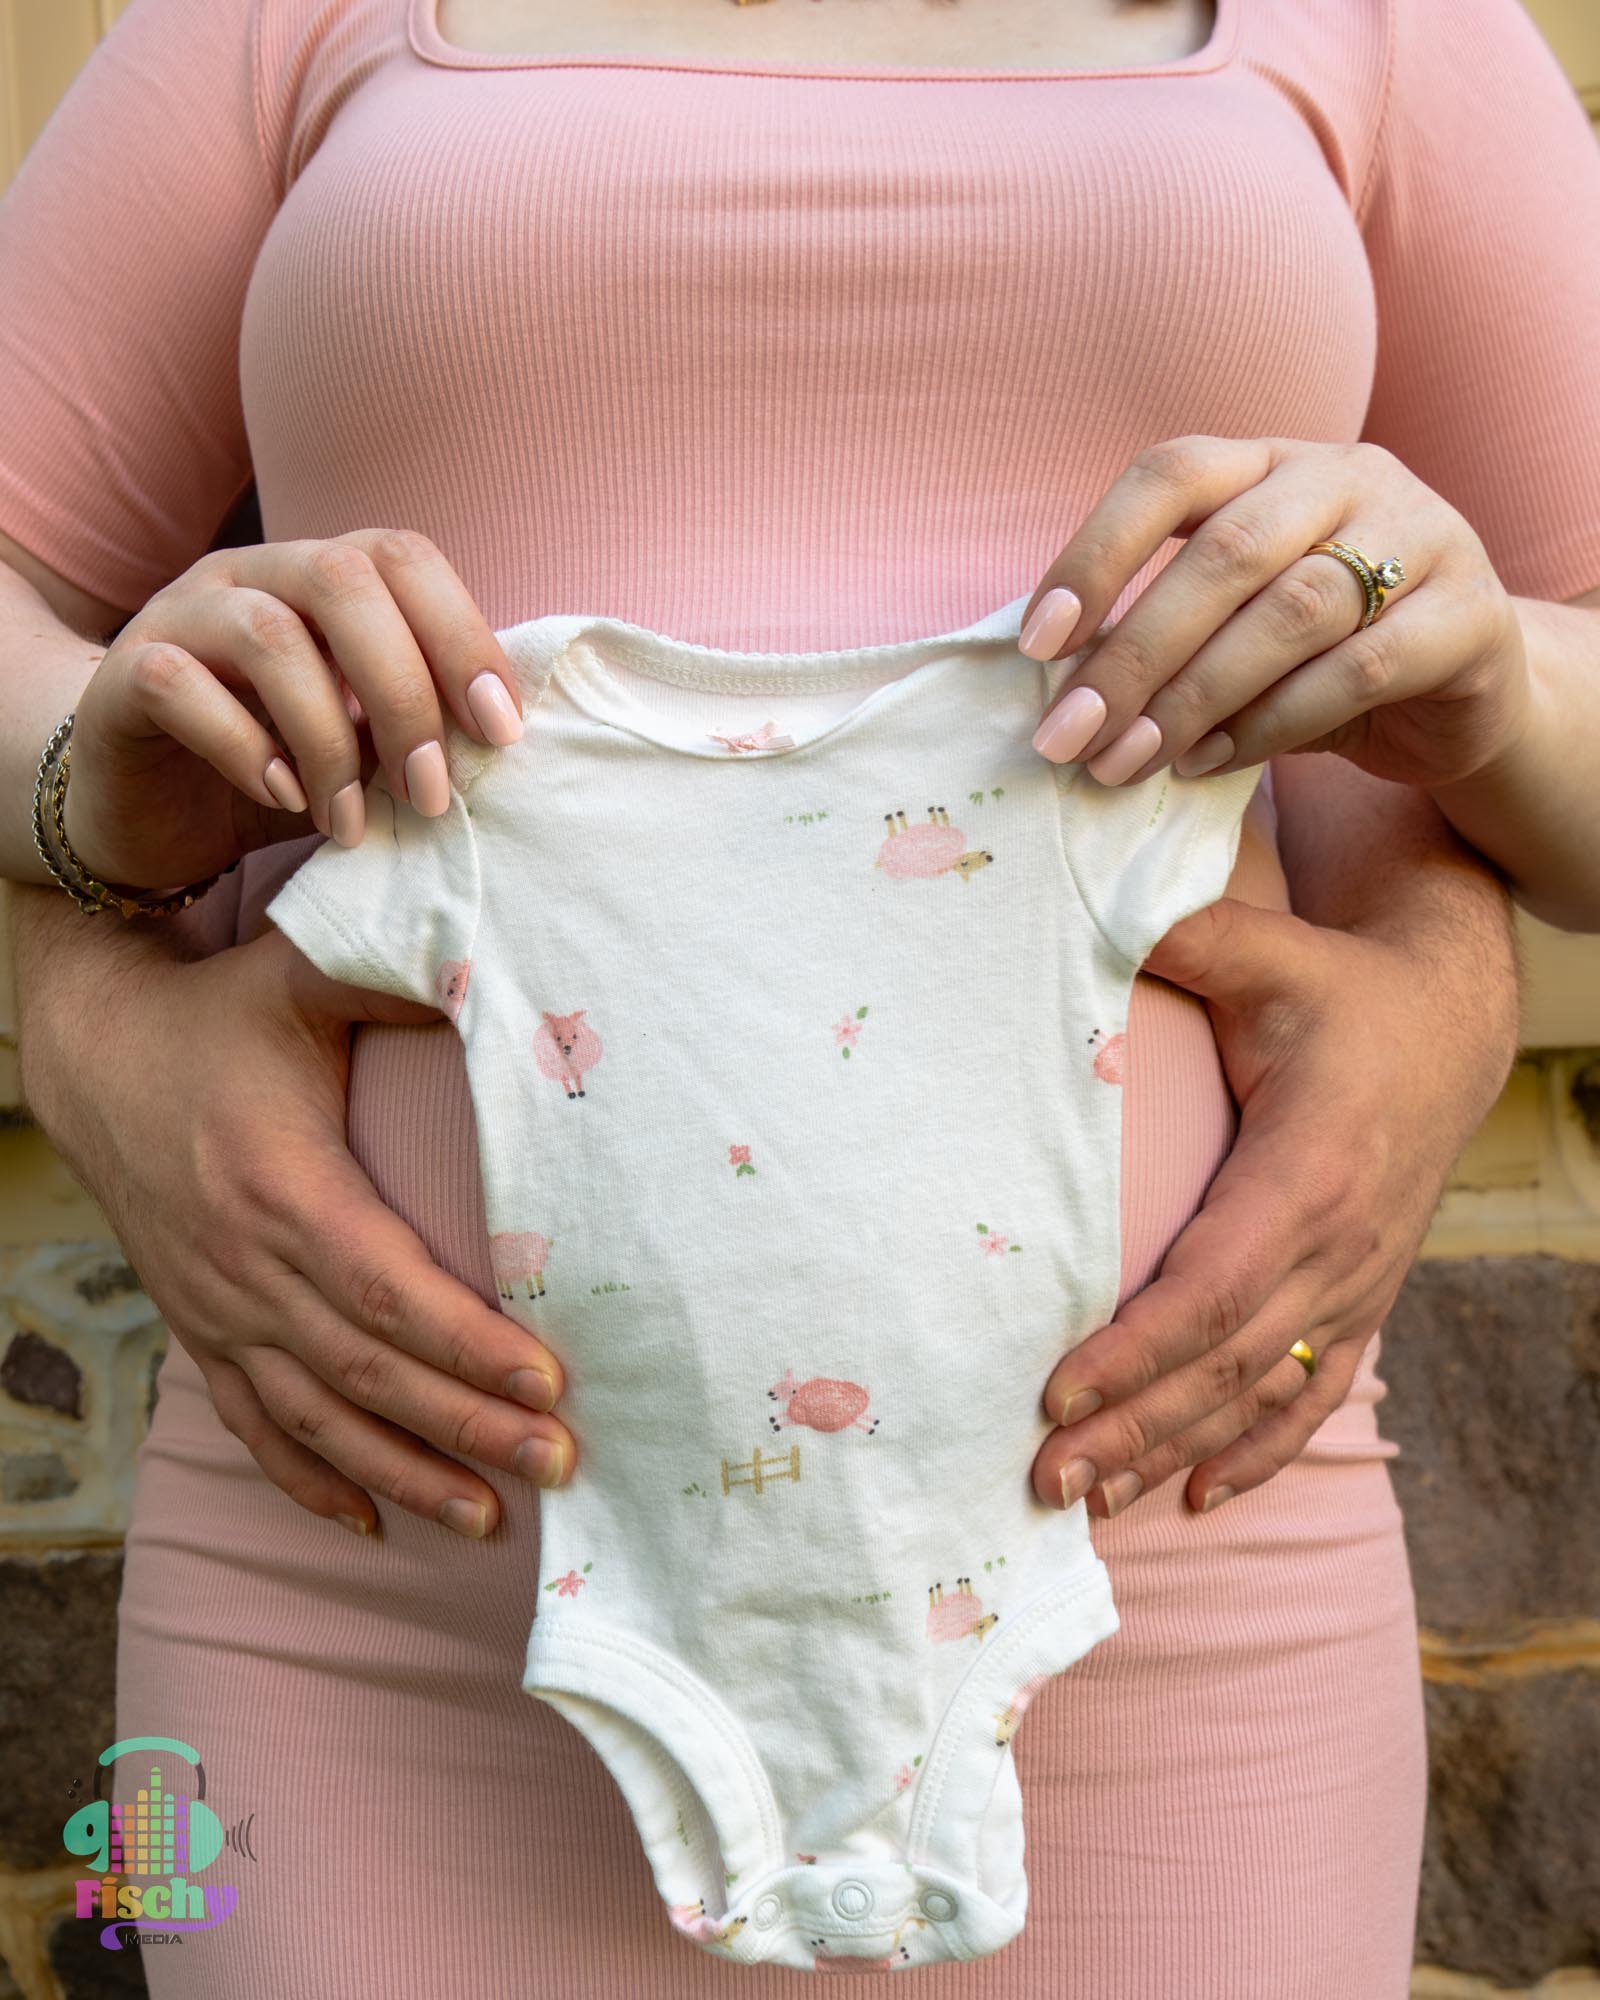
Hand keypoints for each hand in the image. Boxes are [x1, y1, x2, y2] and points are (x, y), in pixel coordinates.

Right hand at [18, 919, 573, 1538]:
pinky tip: (372, 1523)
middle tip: (561, 1466)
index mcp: (282, 1184)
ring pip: (316, 1419)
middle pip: (368, 1373)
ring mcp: (216, 1308)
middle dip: (468, 1427)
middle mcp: (244, 1265)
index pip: (390, 1291)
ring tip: (490, 1519)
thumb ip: (398, 971)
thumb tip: (500, 966)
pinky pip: (253, 1426)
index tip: (552, 1384)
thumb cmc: (222, 1013)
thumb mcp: (303, 975)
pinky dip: (311, 1480)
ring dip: (405, 1475)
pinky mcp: (199, 1328)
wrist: (95, 1054)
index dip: (470, 1346)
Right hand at [61, 531, 526, 892]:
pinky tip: (279, 799)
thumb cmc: (275, 773)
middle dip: (405, 693)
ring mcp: (180, 614)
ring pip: (268, 635)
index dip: (463, 636)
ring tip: (348, 822)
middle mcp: (251, 576)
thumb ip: (417, 729)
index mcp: (321, 578)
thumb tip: (500, 745)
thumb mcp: (365, 752)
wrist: (147, 812)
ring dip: (328, 741)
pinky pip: (181, 684)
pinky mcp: (125, 674)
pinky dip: (245, 748)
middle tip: (430, 792)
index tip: (501, 732)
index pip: (404, 558)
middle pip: (343, 580)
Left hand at [1020, 434, 1532, 793]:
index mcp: (1271, 462)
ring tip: (1130, 759)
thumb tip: (1063, 697)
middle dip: (1134, 652)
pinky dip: (1271, 722)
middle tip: (1070, 735)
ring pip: (1291, 610)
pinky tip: (1210, 763)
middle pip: (1225, 551)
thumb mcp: (1234, 629)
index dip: (1095, 553)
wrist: (1468, 693)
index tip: (1037, 642)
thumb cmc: (1321, 657)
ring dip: (1194, 696)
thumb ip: (1165, 637)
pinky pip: (1358, 669)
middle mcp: (1347, 477)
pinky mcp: (1469, 616)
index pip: (1171, 473)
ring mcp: (1421, 535)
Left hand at [1031, 892, 1517, 1517]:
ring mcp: (1357, 1284)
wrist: (1447, 1027)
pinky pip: (1314, 1395)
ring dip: (1175, 1451)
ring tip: (1091, 1503)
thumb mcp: (1267, 951)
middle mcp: (1340, 1247)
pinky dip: (1256, 1450)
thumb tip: (1088, 904)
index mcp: (1307, 1172)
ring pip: (1262, 1393)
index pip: (1210, 1288)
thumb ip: (1183, 934)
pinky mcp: (1361, 1298)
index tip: (1055, 1392)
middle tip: (1041, 1478)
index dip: (1134, 1350)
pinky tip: (1197, 1494)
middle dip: (1133, 1427)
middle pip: (1226, 1363)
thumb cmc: (1337, 989)